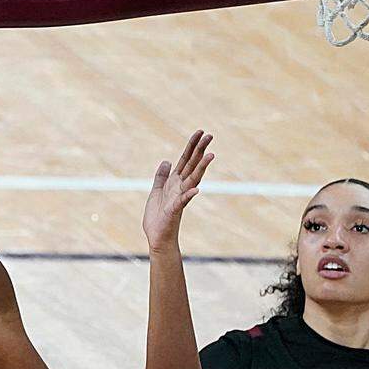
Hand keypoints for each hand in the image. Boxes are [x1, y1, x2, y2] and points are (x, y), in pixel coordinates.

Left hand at [142, 130, 213, 252]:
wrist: (157, 237)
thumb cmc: (158, 216)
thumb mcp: (157, 191)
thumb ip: (162, 177)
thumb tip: (166, 161)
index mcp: (175, 182)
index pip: (185, 160)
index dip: (192, 146)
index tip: (200, 132)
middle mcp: (180, 188)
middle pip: (192, 165)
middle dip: (200, 150)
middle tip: (210, 135)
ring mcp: (179, 198)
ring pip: (192, 180)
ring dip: (201, 168)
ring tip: (211, 155)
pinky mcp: (174, 210)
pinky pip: (183, 201)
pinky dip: (189, 195)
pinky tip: (196, 189)